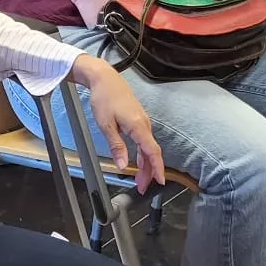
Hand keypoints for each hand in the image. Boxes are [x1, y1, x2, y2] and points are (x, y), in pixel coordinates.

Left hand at [71, 56, 164, 191]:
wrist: (105, 78)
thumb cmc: (104, 98)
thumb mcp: (106, 125)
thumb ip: (116, 146)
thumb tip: (122, 165)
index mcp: (138, 126)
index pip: (152, 152)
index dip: (157, 168)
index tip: (160, 181)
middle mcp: (144, 124)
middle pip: (151, 152)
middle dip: (149, 171)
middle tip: (143, 187)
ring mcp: (142, 122)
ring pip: (148, 147)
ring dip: (145, 164)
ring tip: (140, 179)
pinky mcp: (138, 120)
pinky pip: (144, 141)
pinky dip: (142, 153)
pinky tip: (137, 161)